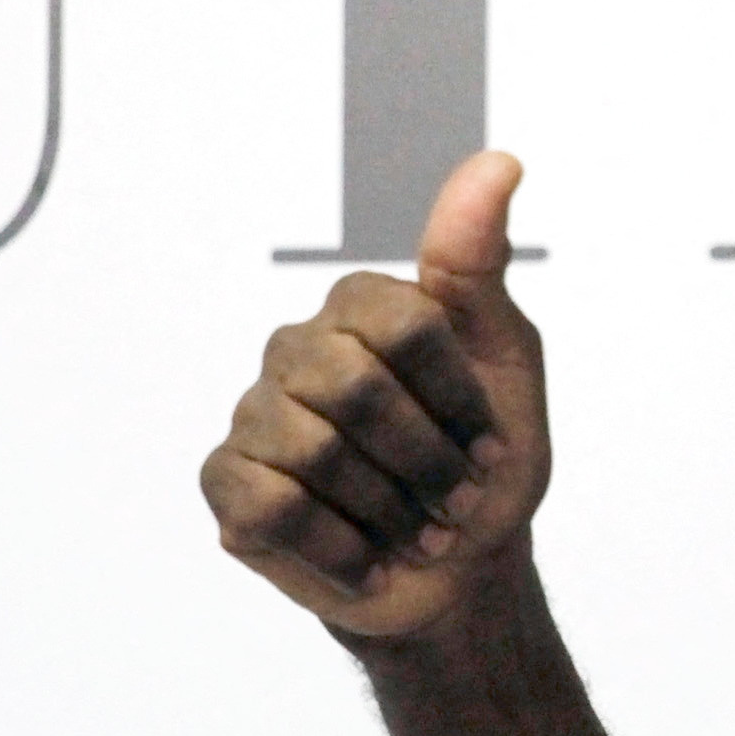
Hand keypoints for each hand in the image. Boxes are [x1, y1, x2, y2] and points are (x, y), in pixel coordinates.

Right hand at [202, 151, 551, 640]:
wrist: (456, 574)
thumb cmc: (483, 463)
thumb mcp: (506, 362)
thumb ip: (482, 264)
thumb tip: (500, 161)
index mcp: (360, 306)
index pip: (407, 323)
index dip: (458, 398)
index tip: (490, 445)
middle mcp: (297, 348)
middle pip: (357, 389)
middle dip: (425, 461)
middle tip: (455, 502)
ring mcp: (254, 413)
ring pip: (313, 451)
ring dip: (389, 512)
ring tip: (416, 533)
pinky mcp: (228, 484)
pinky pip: (272, 506)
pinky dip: (340, 549)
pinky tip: (368, 560)